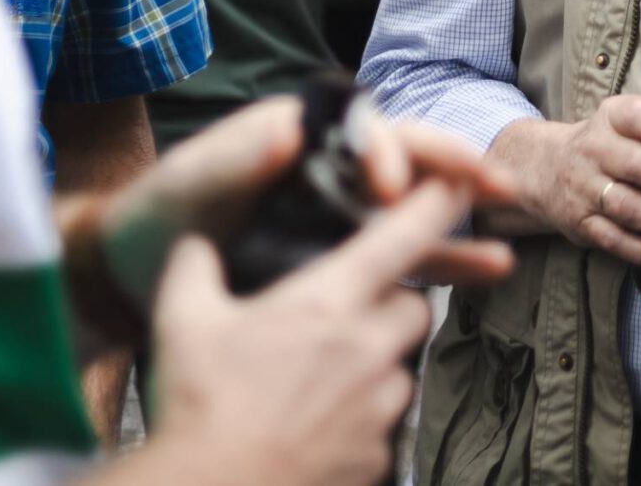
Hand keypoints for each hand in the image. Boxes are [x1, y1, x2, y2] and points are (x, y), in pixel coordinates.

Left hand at [92, 97, 517, 313]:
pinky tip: (484, 275)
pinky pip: (402, 254)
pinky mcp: (344, 252)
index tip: (389, 186)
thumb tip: (285, 132)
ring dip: (459, 222)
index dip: (382, 150)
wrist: (136, 272)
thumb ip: (232, 158)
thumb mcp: (187, 185)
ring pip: (413, 208)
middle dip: (451, 168)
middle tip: (493, 185)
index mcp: (299, 135)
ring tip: (504, 245)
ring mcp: (341, 210)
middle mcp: (330, 165)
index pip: (358, 129)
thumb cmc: (158, 215)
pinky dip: (442, 261)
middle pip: (405, 157)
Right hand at [140, 172, 467, 485]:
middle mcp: (367, 349)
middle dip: (392, 305)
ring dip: (376, 366)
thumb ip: (194, 268)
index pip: (404, 237)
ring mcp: (378, 406)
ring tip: (321, 382)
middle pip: (415, 308)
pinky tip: (317, 427)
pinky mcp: (379, 455)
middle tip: (346, 317)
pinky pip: (386, 425)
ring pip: (401, 370)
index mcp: (328, 303)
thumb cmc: (199, 407)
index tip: (457, 185)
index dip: (437, 204)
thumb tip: (195, 241)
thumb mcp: (183, 324)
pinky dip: (362, 420)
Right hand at [487, 98, 640, 265]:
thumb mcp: (628, 122)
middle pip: (636, 166)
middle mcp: (594, 150)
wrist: (548, 168)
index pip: (636, 117)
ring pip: (627, 207)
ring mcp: (585, 189)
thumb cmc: (608, 143)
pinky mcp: (580, 224)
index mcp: (612, 118)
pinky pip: (613, 240)